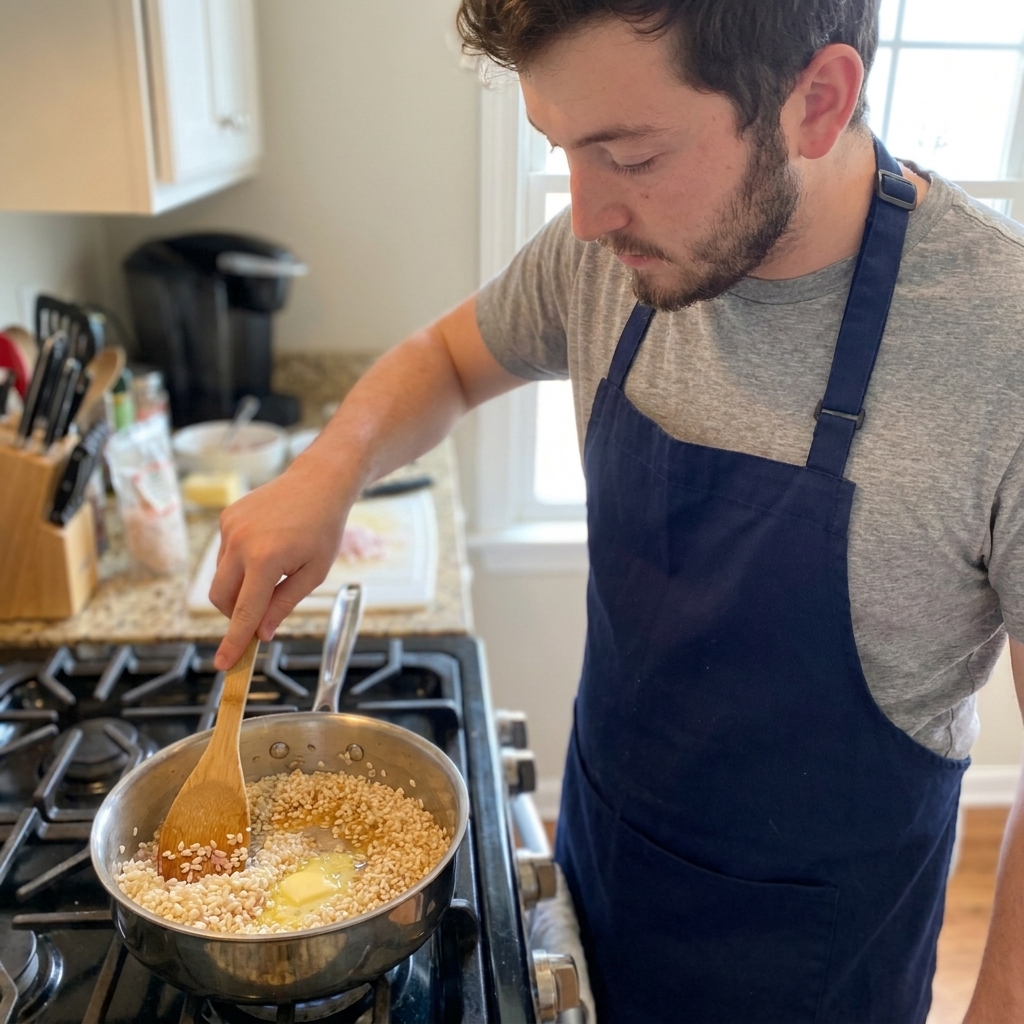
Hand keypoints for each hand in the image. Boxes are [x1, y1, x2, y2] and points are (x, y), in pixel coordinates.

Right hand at [210, 454, 354, 668]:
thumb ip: (283, 604)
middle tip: (261, 612)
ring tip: (274, 569)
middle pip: (221, 597)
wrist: (318, 483)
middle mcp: (240, 543)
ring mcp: (229, 528)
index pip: (244, 612)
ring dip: (240, 586)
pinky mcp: (226, 517)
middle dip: (236, 613)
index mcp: (265, 560)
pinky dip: (239, 563)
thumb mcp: (313, 573)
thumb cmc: (323, 529)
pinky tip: (266, 547)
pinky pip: (224, 554)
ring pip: (220, 576)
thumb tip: (261, 633)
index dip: (234, 641)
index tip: (222, 664)